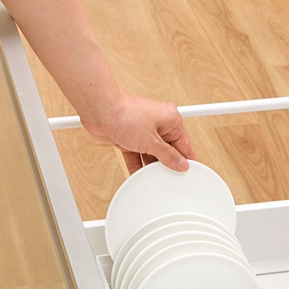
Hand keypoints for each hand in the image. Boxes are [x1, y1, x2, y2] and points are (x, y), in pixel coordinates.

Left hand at [81, 90, 195, 174]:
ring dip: (150, 166)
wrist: (99, 109)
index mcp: (171, 120)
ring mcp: (144, 131)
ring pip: (152, 155)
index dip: (187, 161)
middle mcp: (159, 124)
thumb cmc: (125, 114)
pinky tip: (139, 175)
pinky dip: (137, 165)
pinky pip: (138, 155)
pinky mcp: (130, 138)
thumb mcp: (152, 141)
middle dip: (167, 165)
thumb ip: (168, 156)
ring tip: (153, 178)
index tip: (189, 174)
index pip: (184, 145)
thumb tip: (181, 164)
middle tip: (170, 179)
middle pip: (168, 151)